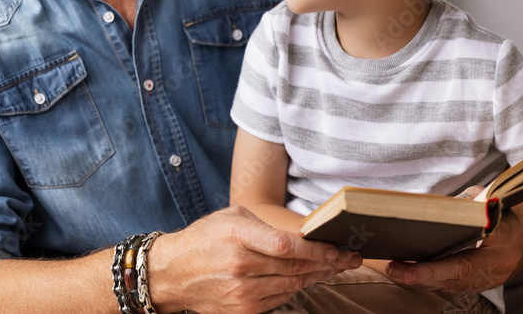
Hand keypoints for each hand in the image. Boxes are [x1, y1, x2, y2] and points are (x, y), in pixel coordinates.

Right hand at [149, 205, 361, 313]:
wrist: (173, 272)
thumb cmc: (204, 238)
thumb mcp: (231, 217)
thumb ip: (265, 225)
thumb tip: (300, 235)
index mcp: (238, 236)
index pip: (287, 246)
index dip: (316, 250)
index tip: (335, 249)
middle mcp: (241, 265)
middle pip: (295, 268)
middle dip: (326, 264)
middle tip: (349, 259)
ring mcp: (241, 291)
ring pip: (291, 285)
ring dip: (315, 277)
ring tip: (333, 269)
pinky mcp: (242, 310)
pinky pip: (279, 299)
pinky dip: (295, 289)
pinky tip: (306, 280)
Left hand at [384, 190, 522, 294]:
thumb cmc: (509, 206)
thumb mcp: (490, 197)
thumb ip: (464, 205)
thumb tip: (430, 210)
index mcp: (503, 245)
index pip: (464, 262)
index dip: (434, 269)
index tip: (409, 269)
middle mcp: (498, 269)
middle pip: (454, 279)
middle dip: (421, 276)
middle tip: (393, 268)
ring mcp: (492, 279)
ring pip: (453, 285)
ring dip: (423, 279)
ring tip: (395, 269)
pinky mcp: (484, 281)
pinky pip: (457, 284)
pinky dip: (434, 278)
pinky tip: (411, 271)